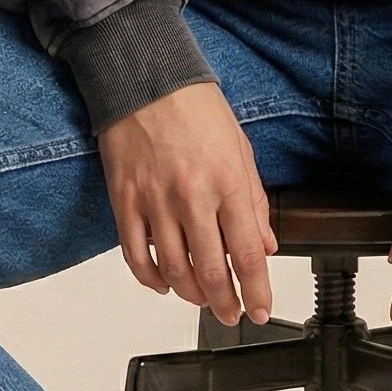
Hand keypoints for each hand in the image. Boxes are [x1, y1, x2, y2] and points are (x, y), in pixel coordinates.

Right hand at [97, 79, 278, 328]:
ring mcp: (155, 202)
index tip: (259, 308)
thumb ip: (254, 198)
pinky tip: (164, 282)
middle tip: (231, 314)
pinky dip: (151, 279)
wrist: (144, 76)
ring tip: (202, 298)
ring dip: (191, 296)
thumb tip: (266, 242)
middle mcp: (192, 196)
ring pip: (174, 271)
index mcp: (226, 180)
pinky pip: (136, 257)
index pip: (248, 252)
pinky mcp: (125, 202)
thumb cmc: (194, 106)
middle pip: (211, 272)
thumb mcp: (239, 146)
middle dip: (225, 303)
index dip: (256, 289)